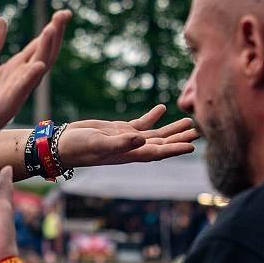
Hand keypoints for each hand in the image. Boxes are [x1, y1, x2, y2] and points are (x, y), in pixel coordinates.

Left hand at [0, 11, 69, 143]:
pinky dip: (30, 78)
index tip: (64, 14)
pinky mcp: (8, 105)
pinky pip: (22, 90)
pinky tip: (37, 65)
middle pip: (45, 53)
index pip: (38, 45)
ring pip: (38, 68)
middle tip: (63, 15)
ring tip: (52, 30)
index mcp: (16, 67)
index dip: (52, 29)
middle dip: (55, 35)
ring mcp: (17, 91)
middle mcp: (22, 77)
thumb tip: (2, 19)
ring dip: (46, 50)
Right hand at [57, 105, 198, 168]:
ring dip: (172, 129)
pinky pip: (141, 124)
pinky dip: (152, 117)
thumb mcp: (99, 143)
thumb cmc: (78, 147)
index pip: (158, 152)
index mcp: (129, 154)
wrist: (63, 144)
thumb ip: (120, 143)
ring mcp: (127, 139)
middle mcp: (132, 148)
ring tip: (189, 123)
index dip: (175, 149)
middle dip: (180, 139)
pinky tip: (162, 108)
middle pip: (162, 144)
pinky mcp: (119, 130)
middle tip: (200, 131)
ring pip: (155, 134)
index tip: (192, 146)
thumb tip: (141, 139)